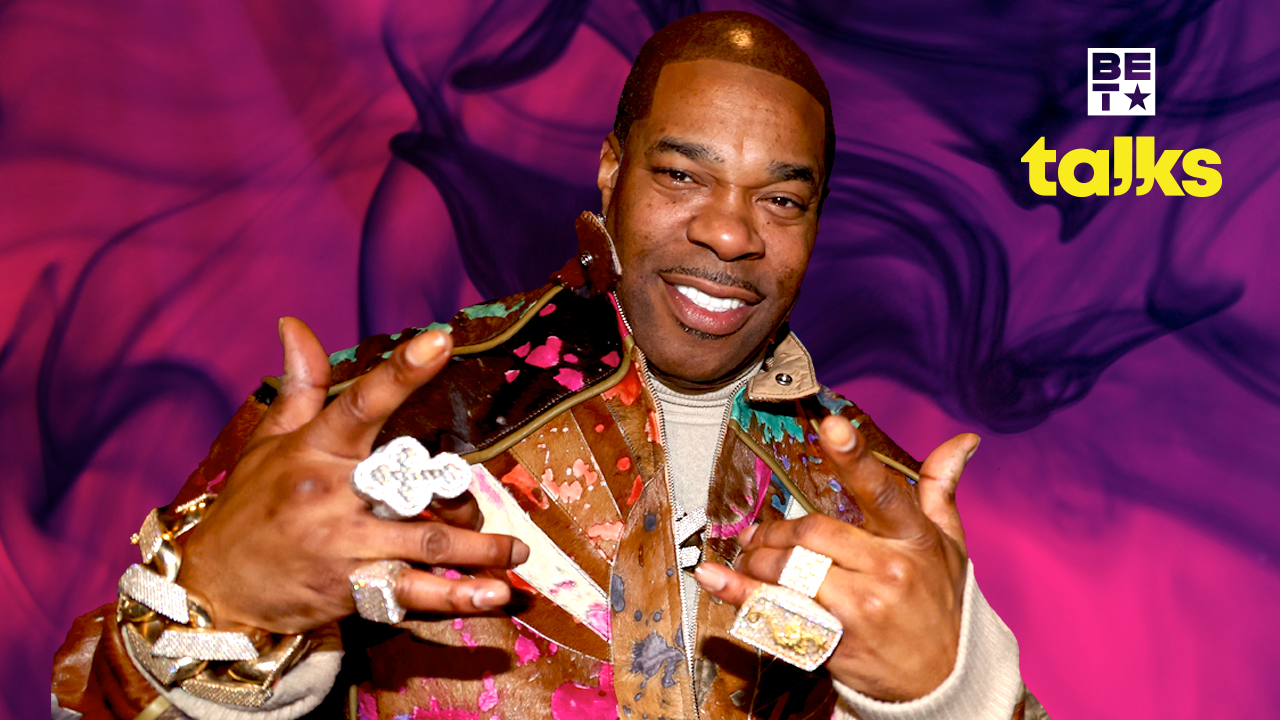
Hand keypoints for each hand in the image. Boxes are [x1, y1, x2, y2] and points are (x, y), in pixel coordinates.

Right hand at [177, 318, 528, 633]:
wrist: (212, 589)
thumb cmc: (250, 507)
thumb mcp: (268, 442)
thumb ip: (300, 385)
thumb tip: (294, 323)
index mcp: (315, 448)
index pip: (361, 401)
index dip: (402, 371)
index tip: (439, 340)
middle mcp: (330, 493)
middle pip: (412, 481)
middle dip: (458, 493)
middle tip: (489, 502)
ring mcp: (341, 544)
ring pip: (424, 541)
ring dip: (478, 550)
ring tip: (516, 553)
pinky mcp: (347, 589)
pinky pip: (410, 592)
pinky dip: (455, 597)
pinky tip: (492, 595)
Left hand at [693, 415, 977, 700]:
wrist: (946, 681)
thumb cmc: (940, 603)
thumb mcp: (950, 545)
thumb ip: (940, 489)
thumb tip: (962, 441)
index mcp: (914, 538)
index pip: (881, 490)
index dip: (854, 456)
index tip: (831, 425)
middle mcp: (889, 570)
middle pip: (812, 533)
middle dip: (775, 531)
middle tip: (758, 535)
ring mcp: (862, 609)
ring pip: (790, 570)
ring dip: (756, 561)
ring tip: (749, 558)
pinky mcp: (837, 642)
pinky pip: (778, 611)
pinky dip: (741, 595)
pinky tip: (716, 578)